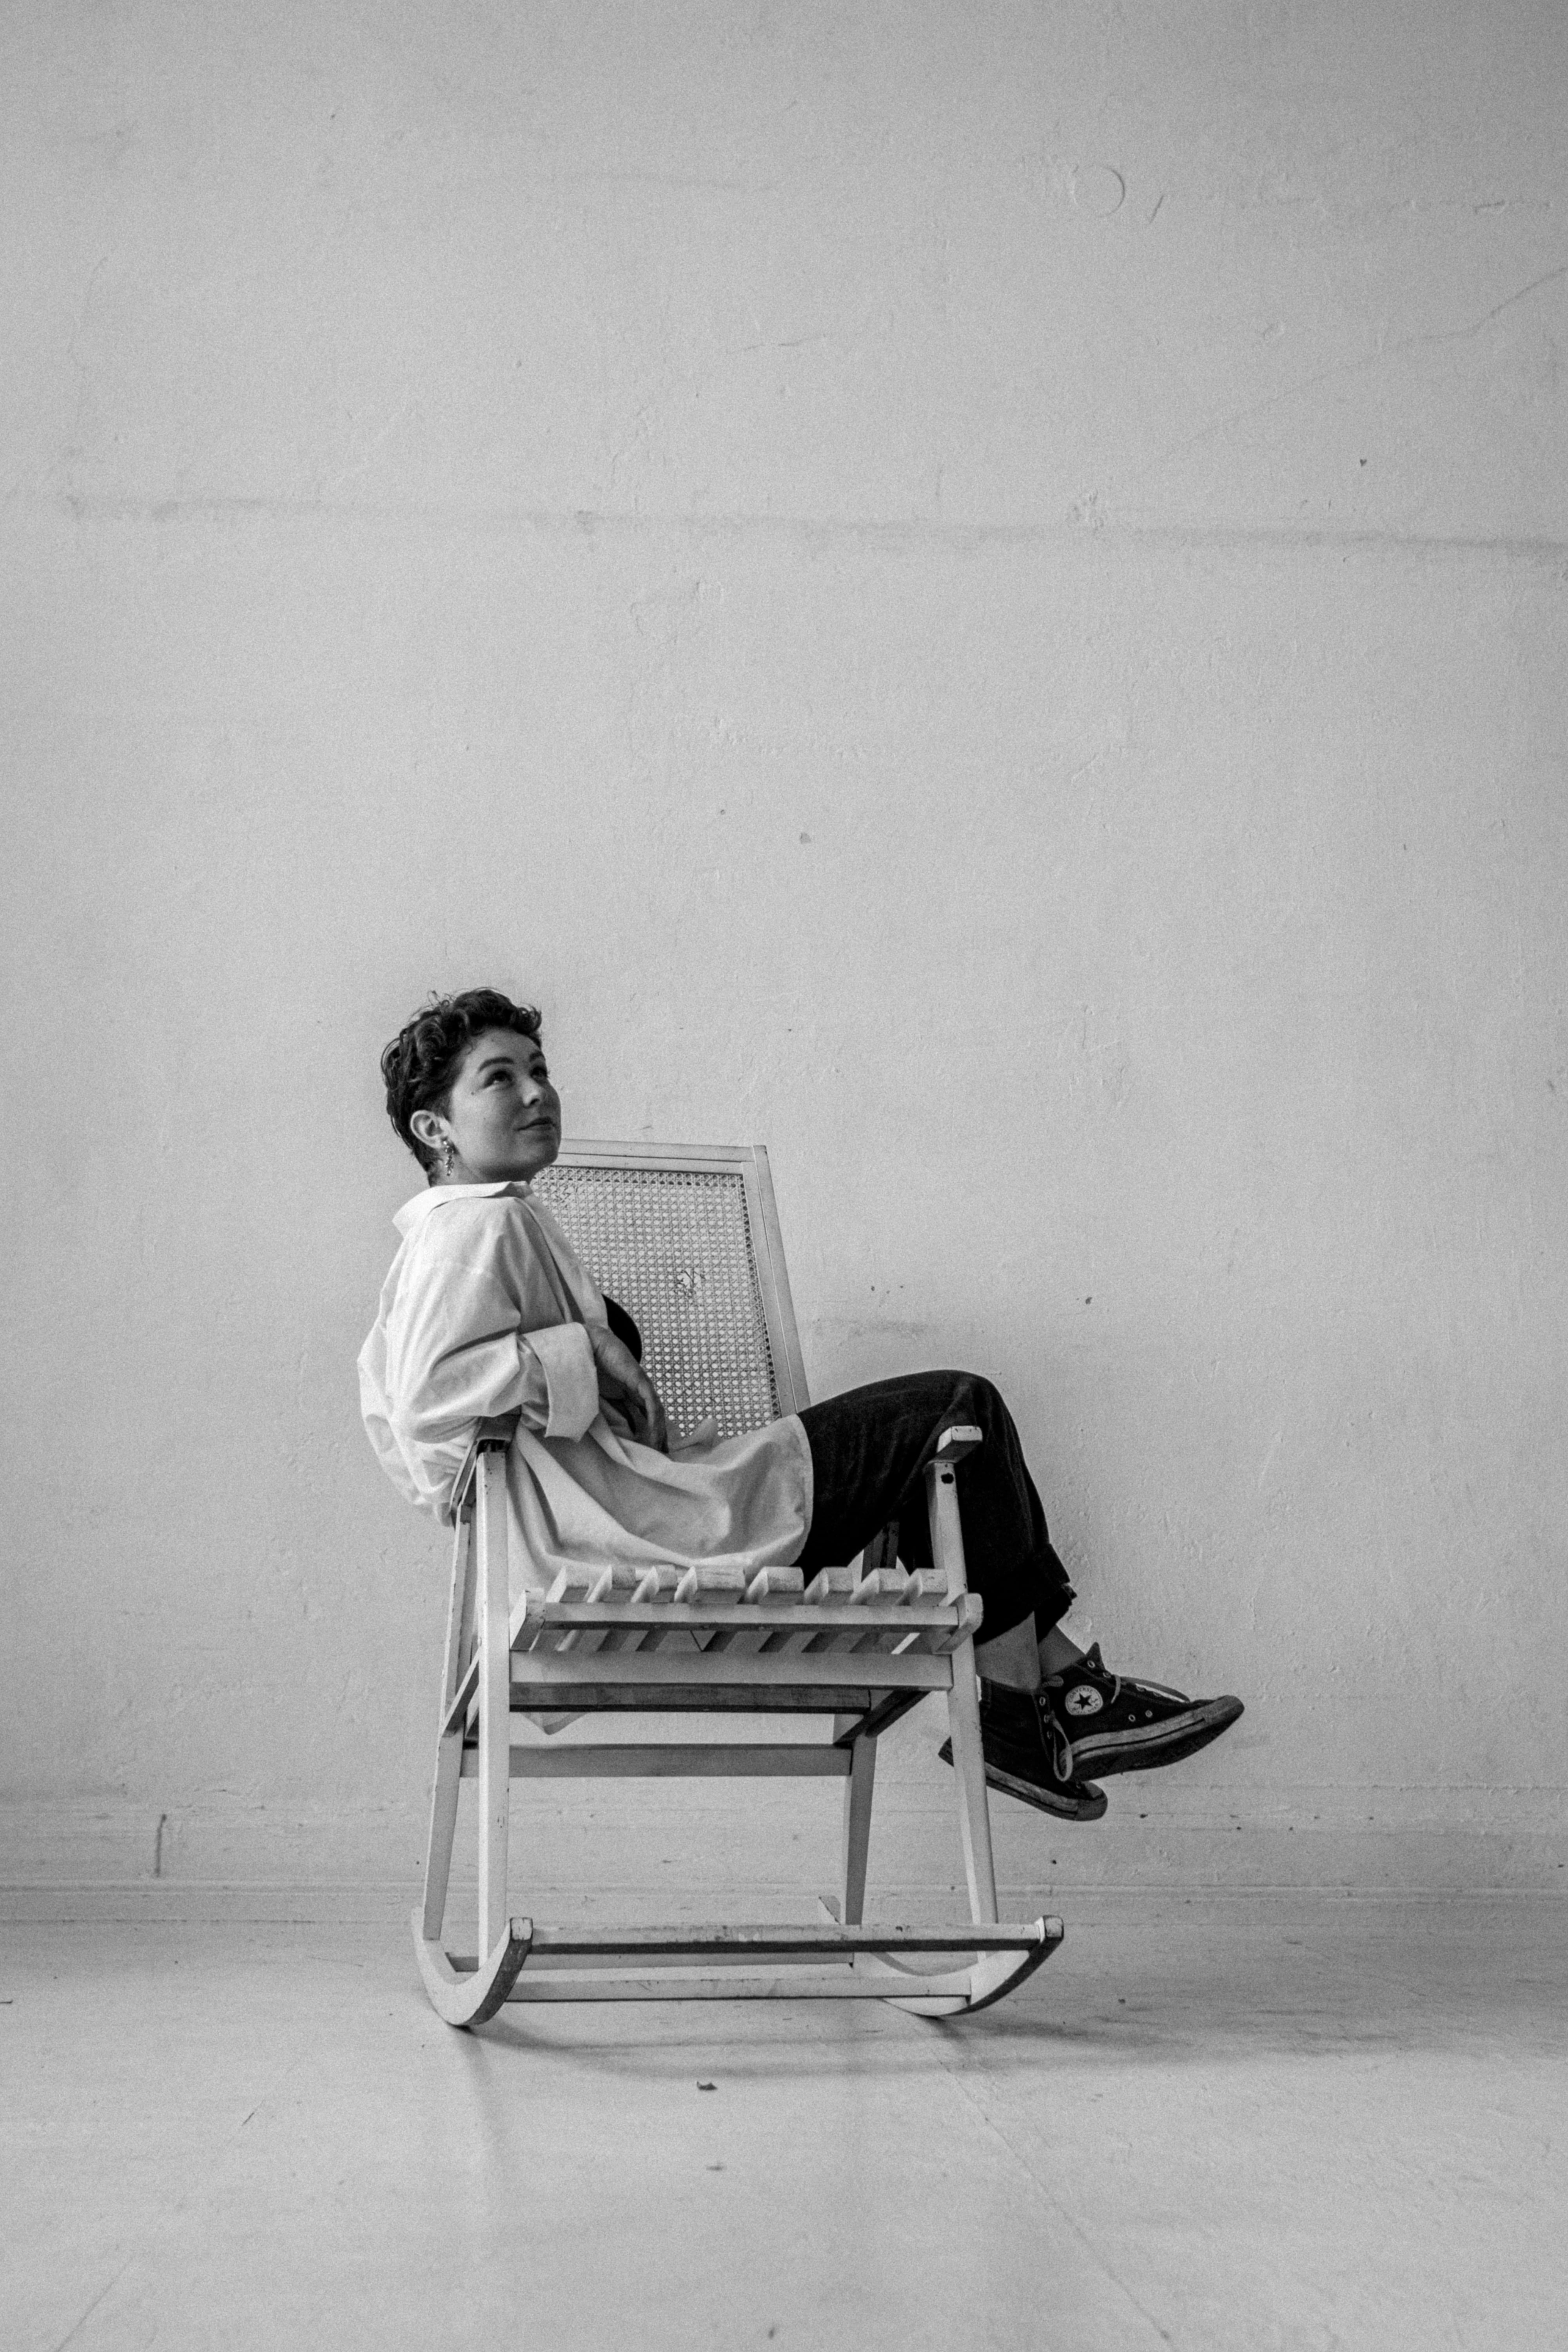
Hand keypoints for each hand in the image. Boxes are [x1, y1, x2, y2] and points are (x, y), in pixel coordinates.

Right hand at [586, 1323, 668, 1453]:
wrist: (592, 1345)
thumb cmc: (593, 1368)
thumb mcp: (602, 1397)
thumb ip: (610, 1411)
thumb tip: (616, 1430)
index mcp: (631, 1394)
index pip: (645, 1418)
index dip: (650, 1434)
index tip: (652, 1451)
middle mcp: (640, 1391)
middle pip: (655, 1417)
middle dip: (659, 1436)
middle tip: (661, 1455)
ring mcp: (642, 1385)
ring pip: (656, 1412)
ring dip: (659, 1430)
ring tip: (658, 1448)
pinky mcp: (640, 1380)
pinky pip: (651, 1402)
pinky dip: (653, 1417)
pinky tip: (654, 1431)